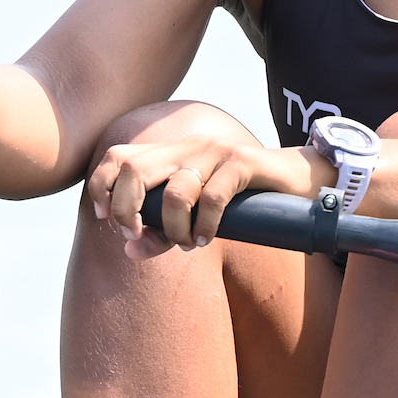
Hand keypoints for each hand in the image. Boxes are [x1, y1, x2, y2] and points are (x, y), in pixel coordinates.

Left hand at [86, 133, 314, 257]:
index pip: (117, 157)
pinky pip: (213, 197)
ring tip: (187, 244)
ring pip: (175, 191)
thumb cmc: (239, 202)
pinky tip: (207, 239)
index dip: (101, 186)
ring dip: (174, 228)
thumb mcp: (193, 220)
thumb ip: (160, 233)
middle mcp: (186, 147)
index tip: (105, 219)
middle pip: (134, 169)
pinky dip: (205, 226)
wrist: (295, 180)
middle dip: (126, 209)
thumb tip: (129, 250)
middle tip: (138, 234)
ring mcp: (214, 152)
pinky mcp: (241, 161)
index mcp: (169, 153)